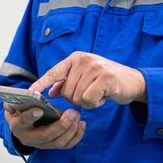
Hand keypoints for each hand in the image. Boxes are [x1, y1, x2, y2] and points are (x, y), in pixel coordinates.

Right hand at [4, 102, 85, 149]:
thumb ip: (13, 101)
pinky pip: (67, 145)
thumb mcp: (12, 106)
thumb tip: (19, 98)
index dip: (31, 117)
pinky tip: (82, 124)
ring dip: (70, 130)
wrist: (22, 125)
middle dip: (61, 125)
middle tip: (71, 113)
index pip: (23, 122)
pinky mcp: (52, 145)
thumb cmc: (19, 112)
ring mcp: (42, 144)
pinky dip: (76, 136)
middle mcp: (29, 139)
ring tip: (77, 116)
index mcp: (17, 127)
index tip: (40, 110)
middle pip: (46, 135)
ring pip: (58, 142)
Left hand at [29, 51, 146, 108]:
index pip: (53, 72)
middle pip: (66, 92)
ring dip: (87, 102)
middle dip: (77, 99)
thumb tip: (52, 91)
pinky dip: (95, 104)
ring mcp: (94, 67)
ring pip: (76, 98)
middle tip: (91, 93)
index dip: (40, 84)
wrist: (134, 82)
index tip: (28, 93)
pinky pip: (87, 100)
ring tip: (99, 93)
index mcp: (75, 58)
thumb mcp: (85, 78)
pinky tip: (103, 97)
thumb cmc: (106, 82)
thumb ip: (68, 82)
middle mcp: (83, 60)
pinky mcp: (105, 78)